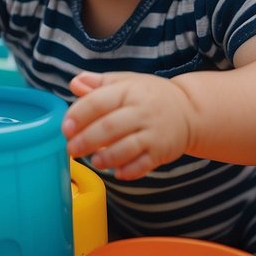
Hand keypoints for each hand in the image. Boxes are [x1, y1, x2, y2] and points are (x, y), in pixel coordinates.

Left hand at [62, 71, 194, 179]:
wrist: (190, 111)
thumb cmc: (149, 96)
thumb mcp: (126, 82)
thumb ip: (98, 84)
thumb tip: (75, 83)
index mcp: (129, 91)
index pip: (98, 101)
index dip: (79, 115)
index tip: (66, 128)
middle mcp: (142, 111)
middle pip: (109, 127)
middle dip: (86, 140)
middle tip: (72, 149)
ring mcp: (154, 132)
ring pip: (126, 148)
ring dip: (106, 158)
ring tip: (94, 162)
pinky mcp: (162, 152)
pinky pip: (144, 164)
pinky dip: (129, 170)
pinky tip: (116, 172)